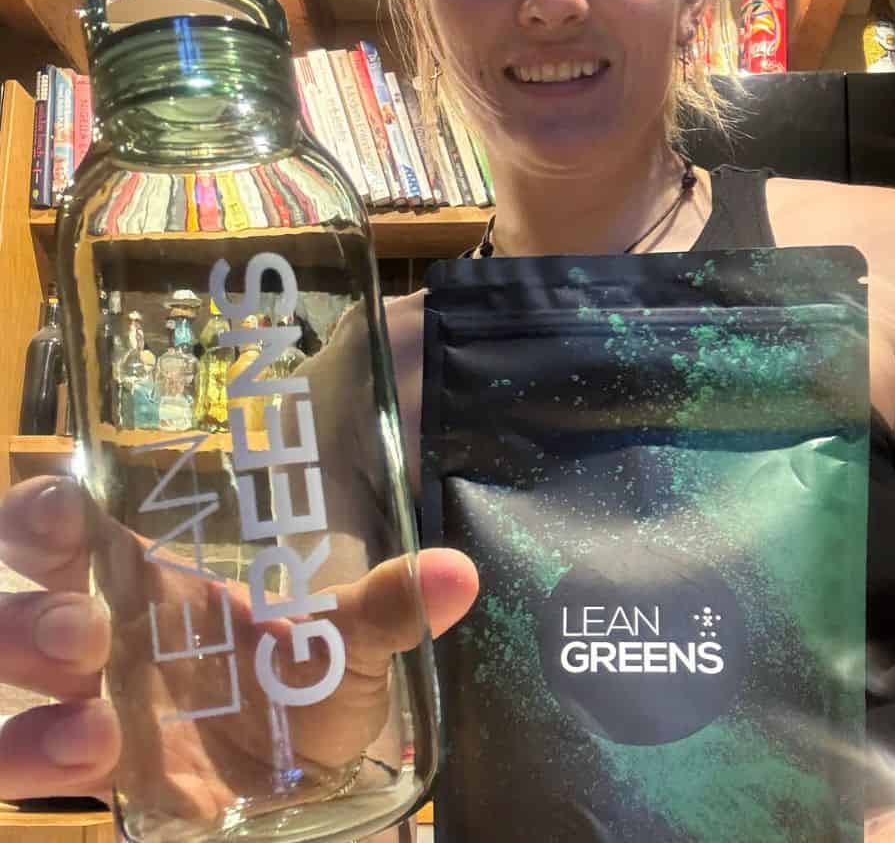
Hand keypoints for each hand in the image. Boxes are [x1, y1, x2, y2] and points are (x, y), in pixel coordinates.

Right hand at [0, 474, 477, 814]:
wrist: (308, 774)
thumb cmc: (312, 679)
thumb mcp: (348, 637)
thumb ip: (391, 604)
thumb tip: (460, 572)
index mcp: (157, 581)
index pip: (69, 528)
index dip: (44, 512)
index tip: (63, 507)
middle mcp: (110, 636)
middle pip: (22, 609)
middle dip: (32, 616)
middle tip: (86, 628)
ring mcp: (95, 709)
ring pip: (13, 695)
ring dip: (31, 705)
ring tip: (94, 713)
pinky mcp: (104, 777)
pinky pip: (29, 767)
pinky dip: (38, 760)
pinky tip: (96, 755)